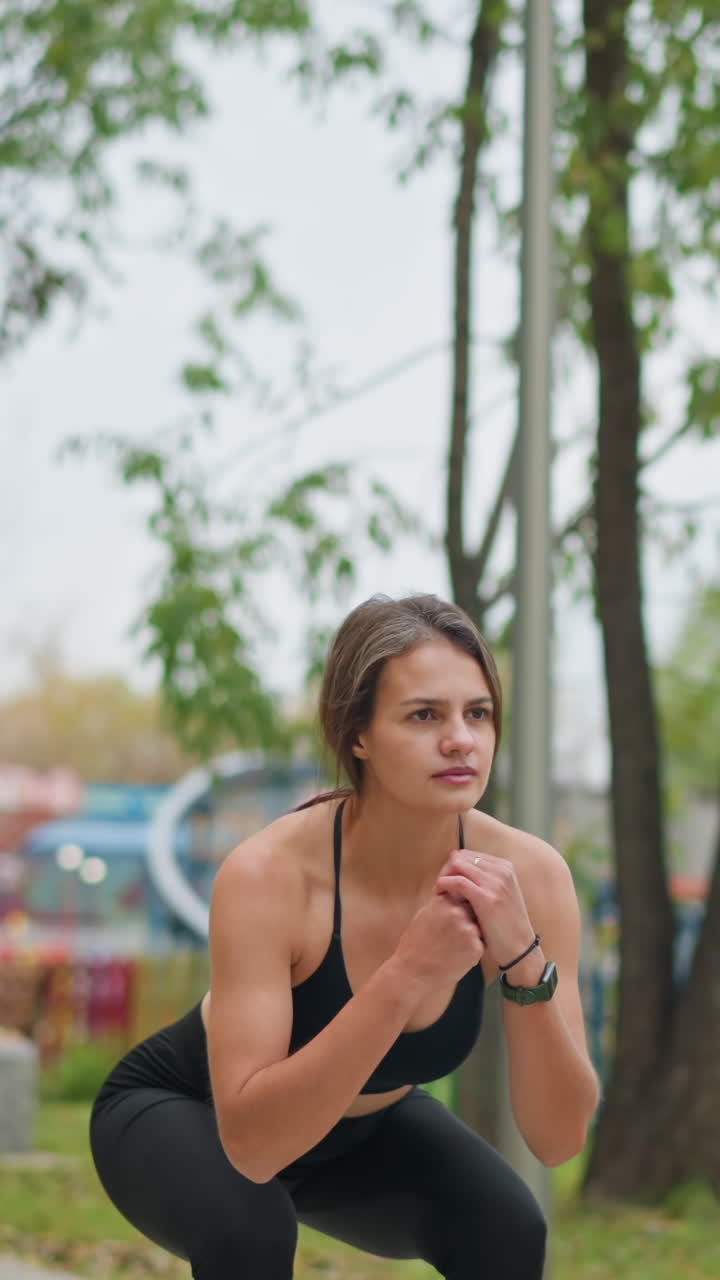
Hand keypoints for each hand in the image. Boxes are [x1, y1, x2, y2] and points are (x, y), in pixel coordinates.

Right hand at [392, 888, 484, 991]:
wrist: (413, 974)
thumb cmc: (415, 946)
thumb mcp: (423, 915)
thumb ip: (441, 903)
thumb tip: (452, 895)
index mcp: (443, 901)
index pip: (463, 893)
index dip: (461, 904)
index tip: (453, 916)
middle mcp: (457, 912)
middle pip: (474, 908)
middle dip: (469, 917)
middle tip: (454, 934)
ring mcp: (468, 930)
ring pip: (479, 926)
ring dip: (473, 933)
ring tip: (454, 946)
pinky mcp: (476, 948)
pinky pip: (481, 944)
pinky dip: (473, 949)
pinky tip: (457, 956)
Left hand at [434, 850, 535, 971]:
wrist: (520, 948)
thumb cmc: (505, 925)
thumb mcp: (500, 895)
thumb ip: (484, 880)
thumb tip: (457, 867)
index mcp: (504, 867)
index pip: (468, 855)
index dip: (452, 866)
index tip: (445, 881)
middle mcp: (501, 871)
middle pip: (460, 857)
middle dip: (446, 870)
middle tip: (440, 887)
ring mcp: (496, 883)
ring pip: (457, 865)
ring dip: (443, 876)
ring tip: (439, 892)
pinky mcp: (486, 898)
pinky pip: (457, 881)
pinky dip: (444, 884)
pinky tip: (439, 894)